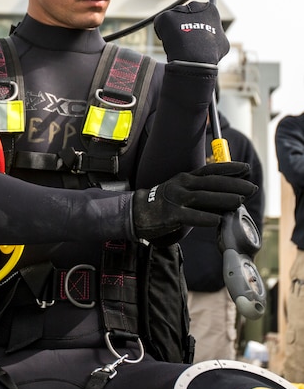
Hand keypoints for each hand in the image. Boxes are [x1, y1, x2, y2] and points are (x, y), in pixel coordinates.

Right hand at [132, 162, 256, 245]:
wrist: (137, 211)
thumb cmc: (165, 203)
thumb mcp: (183, 192)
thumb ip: (204, 194)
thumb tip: (229, 198)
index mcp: (187, 178)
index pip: (211, 170)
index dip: (229, 168)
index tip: (246, 168)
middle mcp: (182, 185)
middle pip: (211, 183)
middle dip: (234, 184)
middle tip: (251, 187)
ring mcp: (176, 199)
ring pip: (203, 197)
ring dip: (223, 199)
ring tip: (240, 201)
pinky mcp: (170, 214)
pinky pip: (190, 216)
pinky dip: (204, 218)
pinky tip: (218, 220)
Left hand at [154, 1, 229, 63]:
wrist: (195, 59)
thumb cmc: (210, 54)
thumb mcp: (222, 42)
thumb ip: (217, 34)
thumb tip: (216, 36)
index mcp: (209, 9)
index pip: (199, 14)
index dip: (195, 25)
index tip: (193, 36)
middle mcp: (194, 5)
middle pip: (184, 14)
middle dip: (182, 25)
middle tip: (184, 41)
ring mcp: (178, 10)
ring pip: (172, 20)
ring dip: (172, 30)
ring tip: (177, 44)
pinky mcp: (165, 16)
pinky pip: (160, 24)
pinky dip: (162, 34)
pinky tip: (169, 44)